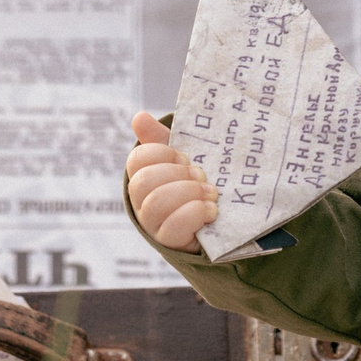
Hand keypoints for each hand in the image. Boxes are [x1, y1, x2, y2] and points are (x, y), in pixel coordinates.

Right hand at [125, 110, 217, 249]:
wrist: (222, 220)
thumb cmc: (197, 185)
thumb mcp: (183, 159)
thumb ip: (161, 139)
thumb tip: (139, 117)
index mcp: (144, 176)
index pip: (137, 159)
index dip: (163, 154)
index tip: (186, 157)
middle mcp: (142, 201)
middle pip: (143, 182)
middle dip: (178, 175)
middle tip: (202, 176)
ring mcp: (153, 224)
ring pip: (156, 203)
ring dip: (189, 193)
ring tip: (210, 193)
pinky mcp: (169, 242)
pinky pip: (174, 225)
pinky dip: (196, 212)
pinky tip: (211, 210)